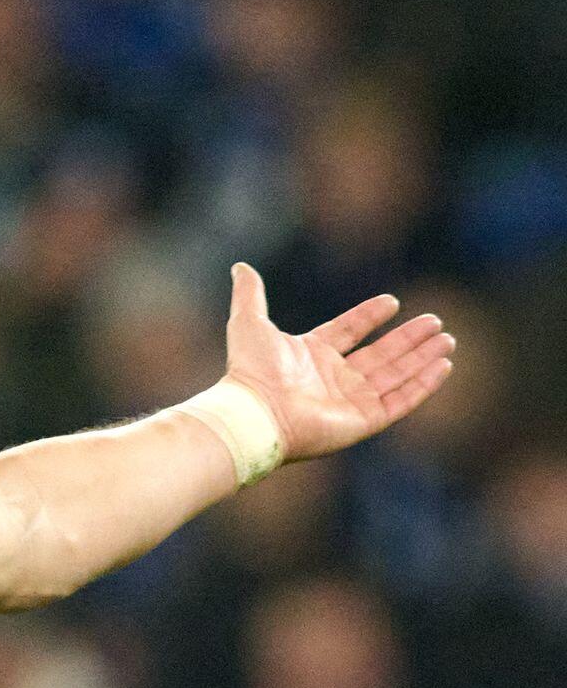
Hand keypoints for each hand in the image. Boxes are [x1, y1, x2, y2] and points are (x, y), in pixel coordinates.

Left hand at [222, 262, 454, 461]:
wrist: (254, 413)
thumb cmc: (250, 370)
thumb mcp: (249, 322)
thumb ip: (250, 294)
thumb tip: (240, 266)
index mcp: (310, 356)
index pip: (348, 331)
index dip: (369, 317)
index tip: (392, 302)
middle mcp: (332, 379)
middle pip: (380, 355)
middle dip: (409, 339)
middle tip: (436, 321)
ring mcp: (349, 401)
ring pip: (396, 376)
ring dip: (422, 358)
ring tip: (448, 340)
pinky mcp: (363, 421)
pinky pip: (401, 400)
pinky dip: (423, 384)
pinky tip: (443, 366)